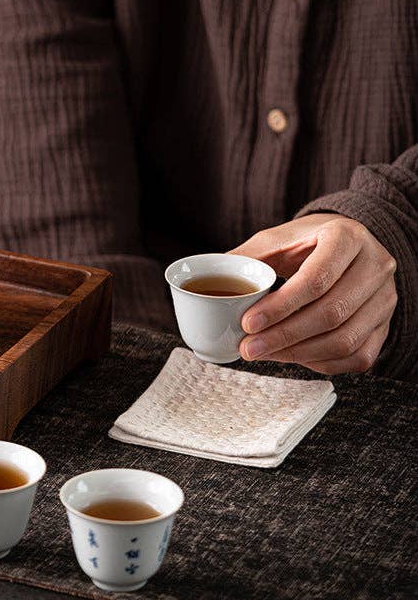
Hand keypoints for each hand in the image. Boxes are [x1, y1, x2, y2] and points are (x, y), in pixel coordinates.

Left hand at [229, 214, 397, 373]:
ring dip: (299, 354)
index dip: (280, 307)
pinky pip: (358, 356)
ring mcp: (386, 298)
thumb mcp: (277, 239)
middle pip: (331, 313)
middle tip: (249, 347)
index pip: (316, 279)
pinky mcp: (386, 325)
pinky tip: (292, 356)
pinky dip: (322, 363)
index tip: (248, 323)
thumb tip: (214, 278)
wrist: (347, 245)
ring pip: (345, 340)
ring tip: (263, 353)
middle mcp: (375, 266)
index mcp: (347, 237)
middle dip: (284, 336)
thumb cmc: (307, 242)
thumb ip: (248, 258)